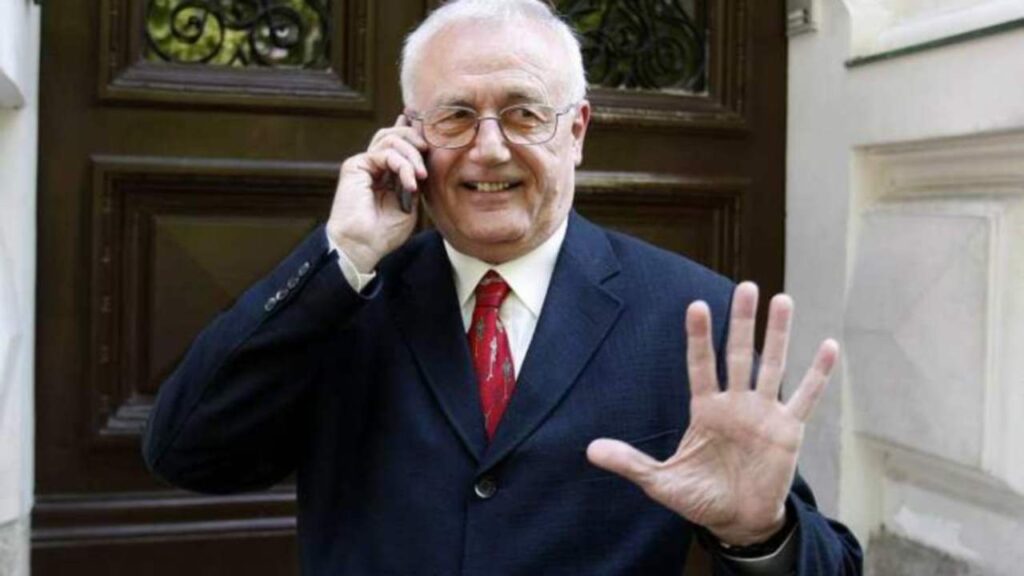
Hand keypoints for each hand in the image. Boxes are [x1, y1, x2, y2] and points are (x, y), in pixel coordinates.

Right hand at [326, 114, 428, 272]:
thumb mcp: (409, 205)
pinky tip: (410, 182)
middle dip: (415, 139)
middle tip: (428, 153)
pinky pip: (384, 154)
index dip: (412, 133)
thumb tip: (423, 164)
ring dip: (411, 154)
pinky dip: (402, 165)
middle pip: (393, 134)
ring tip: (421, 174)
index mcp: (384, 173)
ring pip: (390, 139)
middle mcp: (373, 165)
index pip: (398, 144)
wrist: (362, 246)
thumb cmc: (384, 233)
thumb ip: (414, 182)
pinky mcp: (355, 166)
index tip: (429, 133)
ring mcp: (364, 164)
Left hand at [586, 282, 837, 545]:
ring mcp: (764, 413)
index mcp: (705, 409)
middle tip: (745, 286)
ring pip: (772, 366)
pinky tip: (829, 346)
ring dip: (778, 335)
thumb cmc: (699, 497)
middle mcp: (735, 403)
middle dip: (741, 322)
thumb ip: (630, 462)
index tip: (696, 306)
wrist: (736, 521)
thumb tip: (590, 450)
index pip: (701, 365)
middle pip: (739, 354)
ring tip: (782, 300)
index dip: (699, 337)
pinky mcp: (788, 430)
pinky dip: (818, 374)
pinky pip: (806, 397)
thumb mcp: (660, 481)